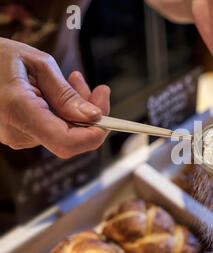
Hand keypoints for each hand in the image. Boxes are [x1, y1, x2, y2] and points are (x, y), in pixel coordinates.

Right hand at [0, 37, 109, 157]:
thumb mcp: (36, 64)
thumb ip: (66, 93)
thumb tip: (93, 117)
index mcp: (19, 111)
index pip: (66, 142)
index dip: (93, 136)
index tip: (109, 119)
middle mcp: (17, 132)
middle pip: (71, 137)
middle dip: (90, 114)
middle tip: (97, 88)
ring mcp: (17, 136)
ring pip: (64, 132)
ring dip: (77, 109)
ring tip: (74, 80)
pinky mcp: (20, 134)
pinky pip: (52, 128)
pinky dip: (63, 112)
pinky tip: (59, 91)